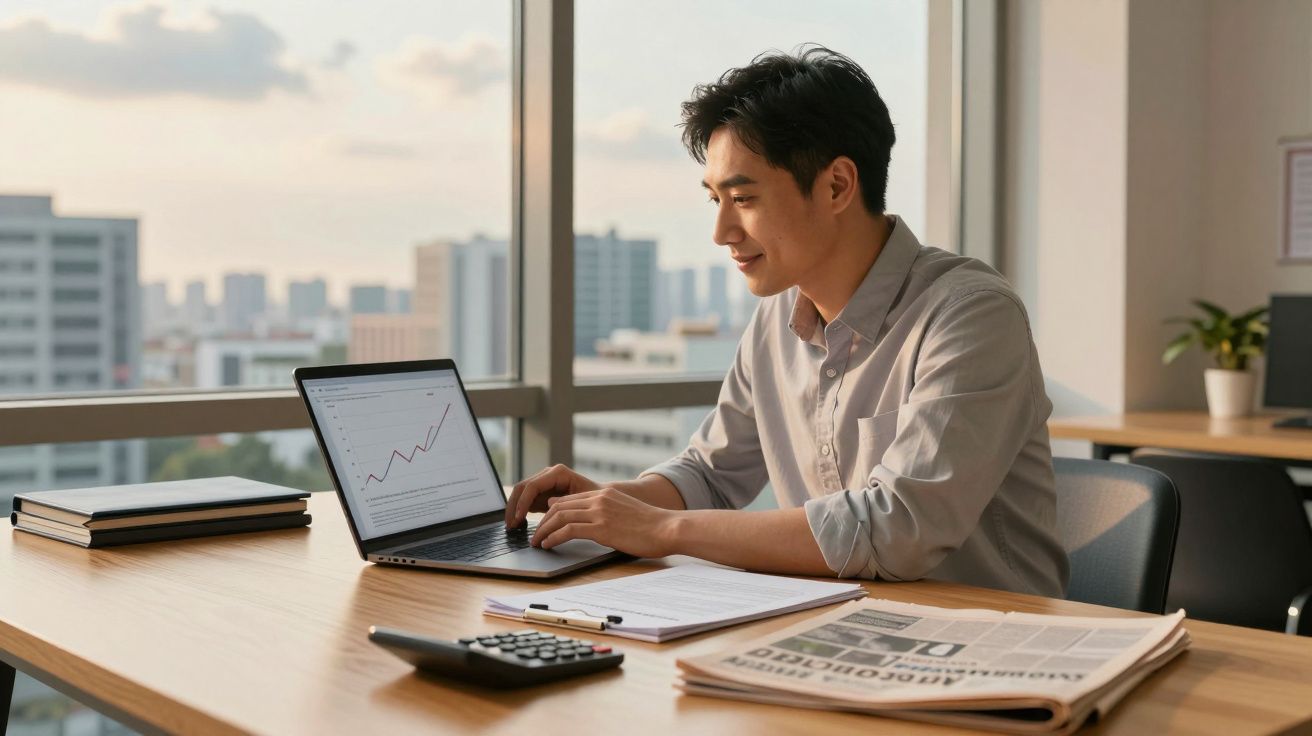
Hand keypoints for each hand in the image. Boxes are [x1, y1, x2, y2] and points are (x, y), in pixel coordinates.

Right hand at [505, 464, 600, 526]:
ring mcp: (543, 482)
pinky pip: (525, 500)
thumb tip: (548, 509)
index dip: (523, 502)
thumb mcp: (581, 502)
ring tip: (512, 527)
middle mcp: (548, 474)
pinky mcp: (541, 492)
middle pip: (522, 488)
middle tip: (510, 525)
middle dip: (514, 506)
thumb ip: (564, 505)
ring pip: (520, 493)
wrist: (602, 498)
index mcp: (558, 473)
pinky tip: (518, 525)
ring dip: (514, 509)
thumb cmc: (596, 499)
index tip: (518, 518)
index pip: (532, 486)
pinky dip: (519, 511)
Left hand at [531, 488, 678, 558]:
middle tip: (535, 534)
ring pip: (559, 516)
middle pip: (559, 506)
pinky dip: (554, 537)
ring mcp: (600, 512)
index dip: (552, 512)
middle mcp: (599, 499)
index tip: (544, 523)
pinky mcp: (601, 527)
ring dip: (544, 530)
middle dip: (543, 521)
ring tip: (537, 542)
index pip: (568, 499)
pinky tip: (548, 545)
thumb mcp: (626, 512)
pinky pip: (568, 530)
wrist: (668, 528)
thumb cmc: (652, 526)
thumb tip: (589, 523)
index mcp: (605, 494)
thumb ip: (607, 513)